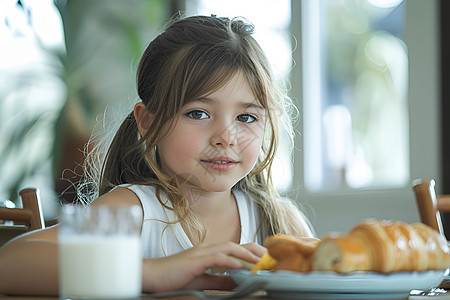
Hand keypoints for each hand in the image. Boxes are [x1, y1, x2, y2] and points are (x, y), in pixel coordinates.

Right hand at [142, 241, 264, 292]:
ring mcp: (201, 252)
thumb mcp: (202, 279)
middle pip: (237, 244)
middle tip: (272, 259)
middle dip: (255, 250)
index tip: (267, 260)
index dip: (252, 252)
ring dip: (247, 254)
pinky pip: (216, 257)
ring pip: (229, 248)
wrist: (151, 275)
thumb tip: (238, 281)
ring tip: (262, 262)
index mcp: (210, 253)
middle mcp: (208, 249)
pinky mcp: (195, 260)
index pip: (236, 248)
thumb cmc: (174, 277)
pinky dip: (230, 260)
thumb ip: (220, 279)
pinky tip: (240, 266)